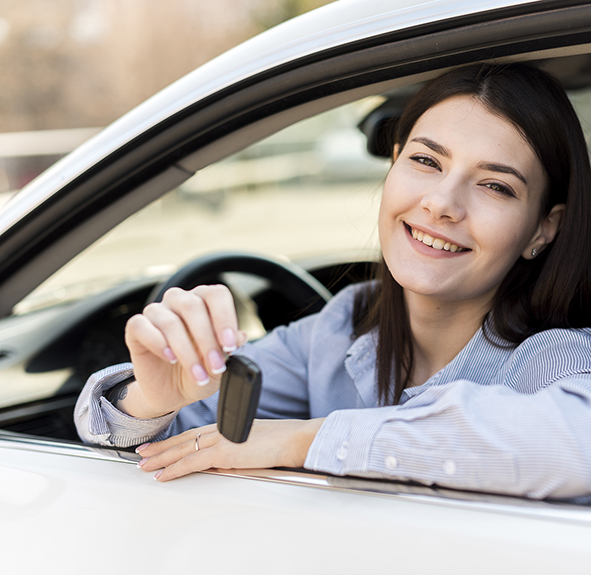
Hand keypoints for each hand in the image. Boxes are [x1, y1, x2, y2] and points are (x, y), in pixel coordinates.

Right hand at [122, 285, 247, 417]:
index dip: (225, 317)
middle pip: (192, 306)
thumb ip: (230, 348)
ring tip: (198, 374)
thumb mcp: (221, 364)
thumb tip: (241, 336)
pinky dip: (158, 343)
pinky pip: (140, 325)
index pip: (216, 295)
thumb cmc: (200, 370)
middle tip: (215, 366)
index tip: (230, 345)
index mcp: (205, 302)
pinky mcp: (136, 328)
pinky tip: (170, 358)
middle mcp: (181, 301)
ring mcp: (157, 312)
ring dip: (186, 351)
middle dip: (207, 340)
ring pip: (170, 321)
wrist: (173, 392)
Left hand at [136, 418, 324, 480]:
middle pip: (183, 439)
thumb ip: (234, 450)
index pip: (193, 434)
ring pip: (182, 449)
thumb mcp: (251, 442)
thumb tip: (221, 463)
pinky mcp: (223, 452)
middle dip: (161, 448)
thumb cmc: (279, 440)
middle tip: (142, 453)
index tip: (160, 445)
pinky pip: (192, 462)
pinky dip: (174, 469)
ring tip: (144, 465)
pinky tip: (162, 475)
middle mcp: (219, 430)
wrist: (291, 438)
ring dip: (161, 458)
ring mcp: (220, 439)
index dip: (174, 440)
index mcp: (226, 426)